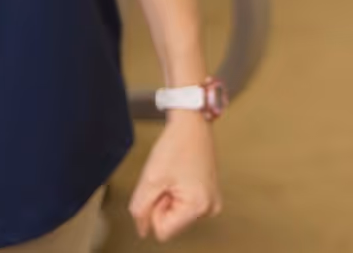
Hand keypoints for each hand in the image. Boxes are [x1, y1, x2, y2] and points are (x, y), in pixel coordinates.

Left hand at [128, 114, 220, 242]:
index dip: (154, 210)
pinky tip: (180, 176)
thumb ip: (140, 209)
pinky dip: (177, 194)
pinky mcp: (210, 194)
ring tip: (174, 176)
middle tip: (168, 179)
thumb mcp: (150, 179)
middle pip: (171, 224)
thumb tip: (142, 229)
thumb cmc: (176, 143)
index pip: (163, 231)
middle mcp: (210, 208)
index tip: (162, 186)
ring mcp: (212, 202)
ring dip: (169, 198)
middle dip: (163, 203)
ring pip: (176, 215)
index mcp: (198, 206)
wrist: (192, 122)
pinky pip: (185, 206)